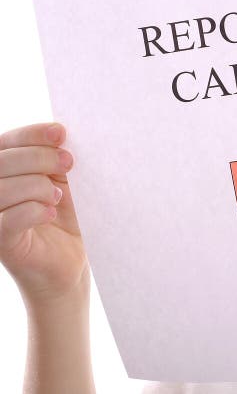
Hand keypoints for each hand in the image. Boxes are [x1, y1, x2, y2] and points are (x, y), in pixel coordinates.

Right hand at [0, 122, 87, 306]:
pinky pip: (8, 220)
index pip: (4, 142)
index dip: (31, 134)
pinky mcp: (2, 244)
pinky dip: (34, 211)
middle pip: (2, 162)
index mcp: (4, 172)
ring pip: (3, 189)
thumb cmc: (66, 217)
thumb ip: (54, 159)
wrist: (72, 262)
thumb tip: (59, 132)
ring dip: (38, 186)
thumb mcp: (62, 181)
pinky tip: (50, 214)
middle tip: (69, 163)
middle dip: (40, 157)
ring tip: (58, 196)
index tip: (61, 133)